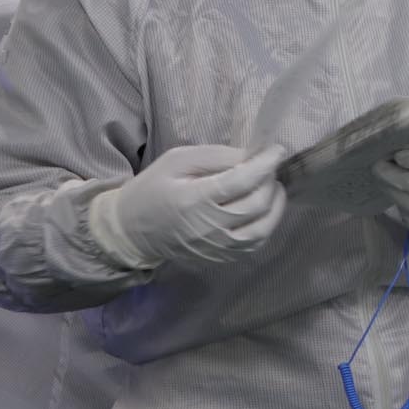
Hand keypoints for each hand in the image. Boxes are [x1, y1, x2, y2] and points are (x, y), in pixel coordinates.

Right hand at [91, 144, 287, 268]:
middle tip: (269, 167)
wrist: (131, 230)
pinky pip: (255, 243)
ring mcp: (216, 247)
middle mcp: (208, 228)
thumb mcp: (177, 160)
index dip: (265, 165)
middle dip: (270, 182)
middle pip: (256, 205)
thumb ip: (215, 156)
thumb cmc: (153, 188)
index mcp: (193, 200)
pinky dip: (267, 224)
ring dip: (275, 205)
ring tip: (270, 187)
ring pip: (262, 229)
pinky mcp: (221, 258)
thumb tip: (252, 156)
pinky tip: (263, 209)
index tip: (277, 150)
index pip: (241, 182)